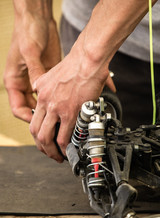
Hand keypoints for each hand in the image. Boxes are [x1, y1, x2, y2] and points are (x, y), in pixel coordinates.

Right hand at [4, 12, 60, 122]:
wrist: (38, 18)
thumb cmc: (28, 31)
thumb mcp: (30, 52)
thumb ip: (35, 72)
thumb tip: (40, 89)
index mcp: (14, 80)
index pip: (18, 108)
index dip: (27, 118)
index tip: (40, 123)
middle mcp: (24, 83)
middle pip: (30, 109)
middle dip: (40, 119)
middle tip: (53, 125)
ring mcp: (35, 81)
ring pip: (40, 103)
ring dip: (49, 111)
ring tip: (60, 118)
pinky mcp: (46, 77)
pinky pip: (49, 94)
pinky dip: (55, 101)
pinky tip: (65, 104)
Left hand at [29, 42, 109, 161]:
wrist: (87, 60)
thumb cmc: (74, 65)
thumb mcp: (50, 73)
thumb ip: (42, 83)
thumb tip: (37, 87)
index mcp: (41, 94)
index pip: (33, 121)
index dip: (37, 134)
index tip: (44, 140)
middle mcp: (46, 103)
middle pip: (36, 132)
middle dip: (42, 147)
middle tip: (49, 153)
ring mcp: (57, 109)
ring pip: (46, 137)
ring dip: (51, 150)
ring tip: (58, 156)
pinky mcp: (70, 112)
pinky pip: (64, 136)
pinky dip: (65, 147)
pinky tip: (68, 150)